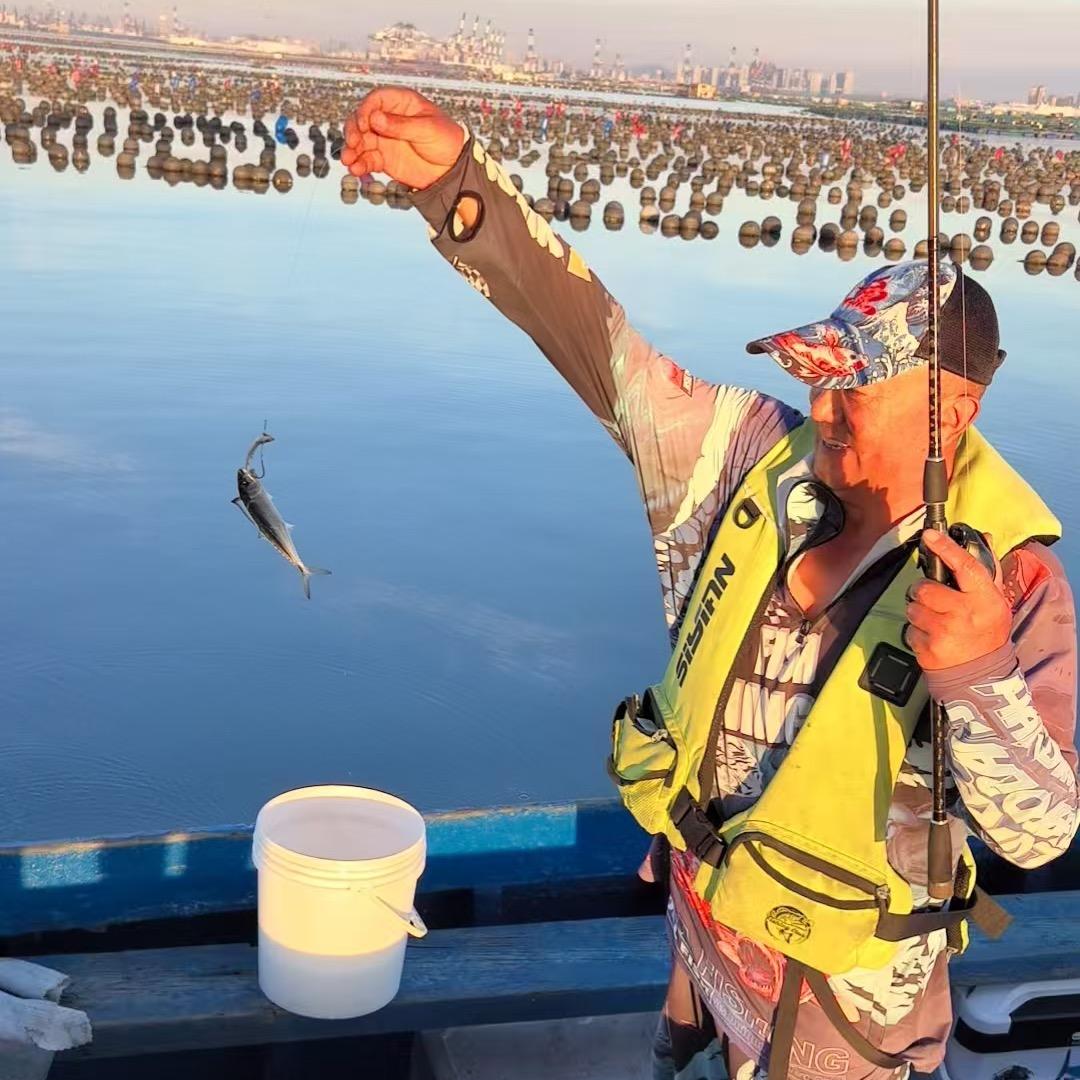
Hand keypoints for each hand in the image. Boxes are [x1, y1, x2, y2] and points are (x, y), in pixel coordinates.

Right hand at [341, 87, 464, 190]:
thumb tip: (375, 119)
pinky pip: (366, 159)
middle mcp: (388, 119)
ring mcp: (384, 138)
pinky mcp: (383, 158)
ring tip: (348, 160)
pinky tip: (355, 170)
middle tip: (354, 142)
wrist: (453, 169)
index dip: (366, 110)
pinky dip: (359, 164)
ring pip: (359, 140)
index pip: (376, 100)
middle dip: (353, 130)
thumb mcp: (428, 129)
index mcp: (401, 103)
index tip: (364, 124)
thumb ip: (401, 125)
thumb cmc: (446, 140)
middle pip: (361, 119)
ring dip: (351, 149)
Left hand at [904, 528, 1010, 670]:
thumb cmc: (987, 631)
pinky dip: (916, 632)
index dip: (946, 548)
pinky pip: (909, 630)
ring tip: (935, 621)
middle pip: (924, 588)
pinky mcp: (928, 649)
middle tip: (931, 598)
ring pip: (912, 608)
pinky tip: (932, 637)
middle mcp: (965, 614)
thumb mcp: (994, 601)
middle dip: (922, 591)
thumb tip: (984, 538)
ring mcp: (945, 633)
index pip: (965, 567)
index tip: (930, 535)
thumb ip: (986, 570)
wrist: (982, 674)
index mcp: (984, 599)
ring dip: (918, 612)